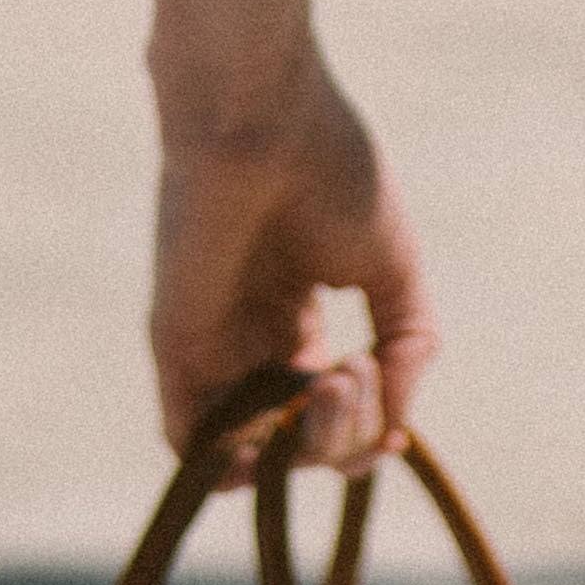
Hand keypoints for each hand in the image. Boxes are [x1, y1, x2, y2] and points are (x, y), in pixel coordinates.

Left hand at [149, 46, 436, 475]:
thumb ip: (408, 348)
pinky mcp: (176, 344)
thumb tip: (397, 430)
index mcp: (298, 305)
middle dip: (347, 434)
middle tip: (360, 370)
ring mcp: (213, 340)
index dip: (368, 426)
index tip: (393, 406)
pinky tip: (278, 442)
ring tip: (335, 385)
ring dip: (307, 448)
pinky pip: (187, 437)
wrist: (264, 118)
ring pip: (254, 448)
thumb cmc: (331, 171)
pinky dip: (228, 467)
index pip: (330, 403)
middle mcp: (253, 330)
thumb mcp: (394, 267)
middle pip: (300, 436)